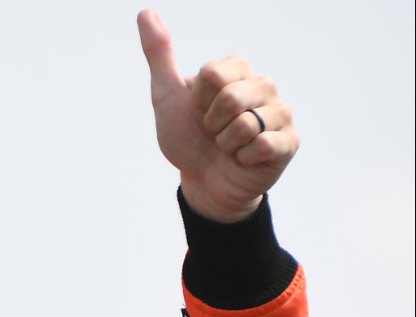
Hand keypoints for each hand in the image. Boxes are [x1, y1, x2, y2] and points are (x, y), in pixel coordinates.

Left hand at [137, 9, 298, 221]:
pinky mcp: (288, 142)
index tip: (198, 111)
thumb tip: (145, 12)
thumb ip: (159, 53)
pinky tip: (243, 160)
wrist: (202, 182)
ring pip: (245, 124)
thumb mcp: (167, 95)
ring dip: (225, 144)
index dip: (197, 100)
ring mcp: (279, 113)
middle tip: (213, 132)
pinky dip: (241, 159)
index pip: (213, 74)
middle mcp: (264, 86)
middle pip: (230, 97)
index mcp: (237, 70)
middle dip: (211, 123)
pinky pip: (262, 146)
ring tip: (227, 146)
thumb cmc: (187, 137)